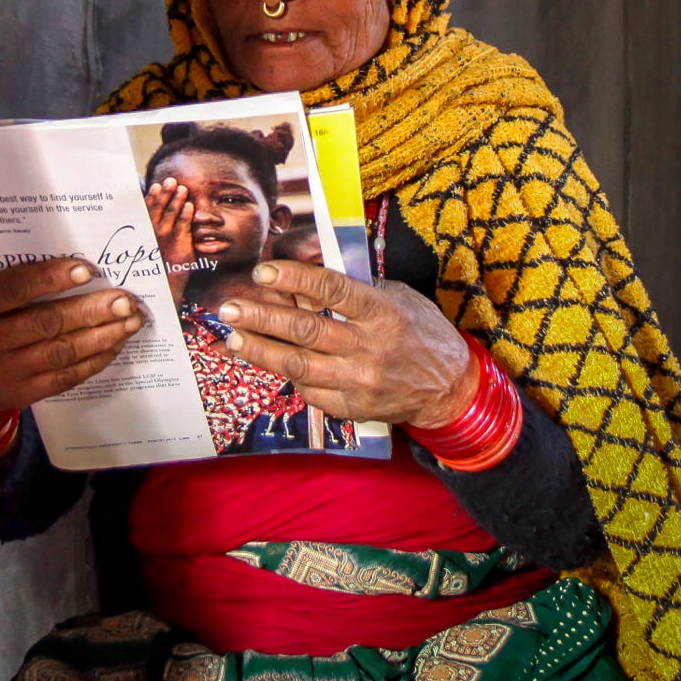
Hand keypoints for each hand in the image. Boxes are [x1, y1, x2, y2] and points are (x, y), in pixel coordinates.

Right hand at [0, 258, 144, 419]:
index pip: (16, 288)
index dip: (52, 278)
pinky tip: (115, 345)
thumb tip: (74, 269)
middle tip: (125, 299)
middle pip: (47, 322)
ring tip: (131, 321)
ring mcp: (5, 372)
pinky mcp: (23, 394)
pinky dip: (94, 360)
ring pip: (62, 352)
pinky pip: (66, 377)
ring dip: (103, 336)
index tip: (87, 270)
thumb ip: (12, 283)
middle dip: (91, 310)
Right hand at [145, 176, 194, 262]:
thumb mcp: (147, 248)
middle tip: (171, 180)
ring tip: (182, 188)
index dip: (152, 197)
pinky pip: (184, 225)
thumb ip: (149, 229)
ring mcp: (166, 238)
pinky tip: (189, 205)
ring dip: (177, 199)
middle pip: (159, 208)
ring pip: (172, 213)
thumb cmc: (157, 264)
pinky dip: (186, 214)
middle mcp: (153, 233)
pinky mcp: (181, 244)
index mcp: (144, 232)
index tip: (157, 185)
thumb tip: (148, 212)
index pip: (147, 210)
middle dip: (166, 193)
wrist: (165, 286)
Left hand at [215, 259, 473, 426]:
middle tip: (229, 308)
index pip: (330, 290)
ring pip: (299, 365)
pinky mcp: (354, 408)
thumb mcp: (396, 297)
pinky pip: (311, 391)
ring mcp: (360, 382)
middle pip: (306, 331)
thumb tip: (302, 280)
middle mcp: (369, 348)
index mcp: (381, 312)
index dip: (293, 279)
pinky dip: (288, 376)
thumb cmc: (420, 331)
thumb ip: (354, 288)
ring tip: (233, 337)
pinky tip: (267, 362)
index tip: (262, 272)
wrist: (451, 388)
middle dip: (261, 318)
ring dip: (260, 350)